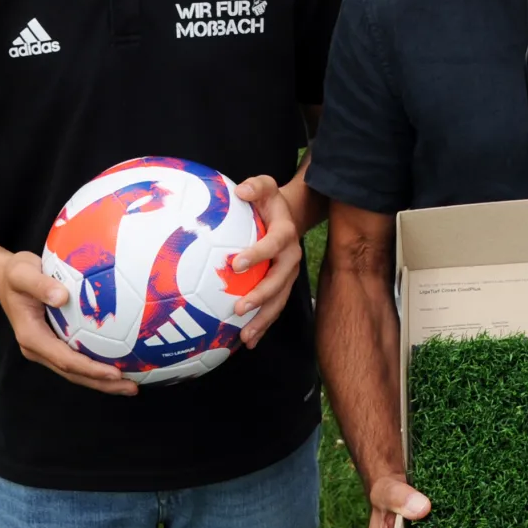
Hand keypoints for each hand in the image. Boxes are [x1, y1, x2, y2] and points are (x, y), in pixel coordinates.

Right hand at [0, 250, 137, 395]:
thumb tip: (61, 296)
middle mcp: (38, 348)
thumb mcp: (22, 272)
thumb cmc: (15, 273)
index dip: (90, 368)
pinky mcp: (53, 343)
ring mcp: (46, 348)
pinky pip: (77, 358)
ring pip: (76, 370)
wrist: (3, 277)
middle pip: (73, 373)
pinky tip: (122, 363)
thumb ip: (40, 284)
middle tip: (132, 388)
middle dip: (102, 383)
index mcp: (31, 337)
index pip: (64, 359)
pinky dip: (98, 365)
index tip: (114, 373)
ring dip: (102, 380)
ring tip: (131, 385)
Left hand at [229, 175, 300, 347]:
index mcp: (285, 234)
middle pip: (279, 281)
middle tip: (240, 308)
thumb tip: (240, 191)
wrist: (289, 215)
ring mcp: (288, 275)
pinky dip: (263, 325)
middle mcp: (291, 258)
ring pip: (279, 300)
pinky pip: (274, 307)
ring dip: (263, 319)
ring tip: (246, 336)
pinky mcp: (282, 286)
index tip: (236, 263)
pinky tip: (247, 342)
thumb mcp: (265, 186)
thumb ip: (255, 186)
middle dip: (261, 296)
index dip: (257, 254)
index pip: (273, 244)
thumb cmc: (269, 202)